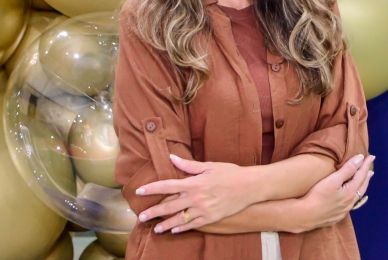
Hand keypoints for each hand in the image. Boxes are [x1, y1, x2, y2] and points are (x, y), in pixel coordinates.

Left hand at [134, 154, 253, 232]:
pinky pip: (194, 225)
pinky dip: (183, 228)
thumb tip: (172, 158)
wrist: (248, 186)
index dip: (152, 189)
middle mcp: (195, 198)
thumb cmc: (229, 173)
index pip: (167, 186)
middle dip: (154, 212)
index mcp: (193, 183)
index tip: (139, 191)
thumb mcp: (209, 166)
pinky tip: (174, 230)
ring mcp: (203, 210)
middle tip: (141, 217)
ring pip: (180, 219)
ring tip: (156, 229)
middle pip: (169, 206)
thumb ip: (188, 165)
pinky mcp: (211, 218)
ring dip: (166, 224)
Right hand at [297, 154, 374, 231]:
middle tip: (370, 170)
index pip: (361, 175)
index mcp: (350, 192)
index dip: (366, 165)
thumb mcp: (333, 180)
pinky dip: (353, 197)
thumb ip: (347, 169)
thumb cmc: (318, 195)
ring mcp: (344, 211)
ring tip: (363, 183)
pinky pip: (350, 205)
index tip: (371, 156)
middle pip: (362, 187)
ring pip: (356, 197)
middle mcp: (350, 202)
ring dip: (360, 188)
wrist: (306, 215)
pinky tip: (349, 198)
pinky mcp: (337, 216)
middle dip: (366, 177)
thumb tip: (360, 159)